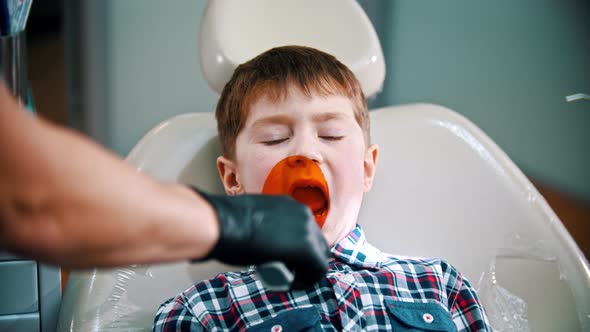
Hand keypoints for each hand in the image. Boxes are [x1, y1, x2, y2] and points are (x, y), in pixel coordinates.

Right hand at [194, 189, 330, 288]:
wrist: (222, 224)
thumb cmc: (226, 222)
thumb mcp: (253, 218)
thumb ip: (265, 225)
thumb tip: (263, 236)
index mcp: (290, 205)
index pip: (305, 230)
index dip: (296, 248)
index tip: (282, 258)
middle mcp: (304, 214)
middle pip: (317, 242)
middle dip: (305, 259)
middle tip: (285, 270)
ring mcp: (308, 231)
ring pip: (319, 256)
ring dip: (305, 270)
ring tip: (285, 278)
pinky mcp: (307, 249)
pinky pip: (318, 268)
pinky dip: (307, 280)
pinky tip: (291, 283)